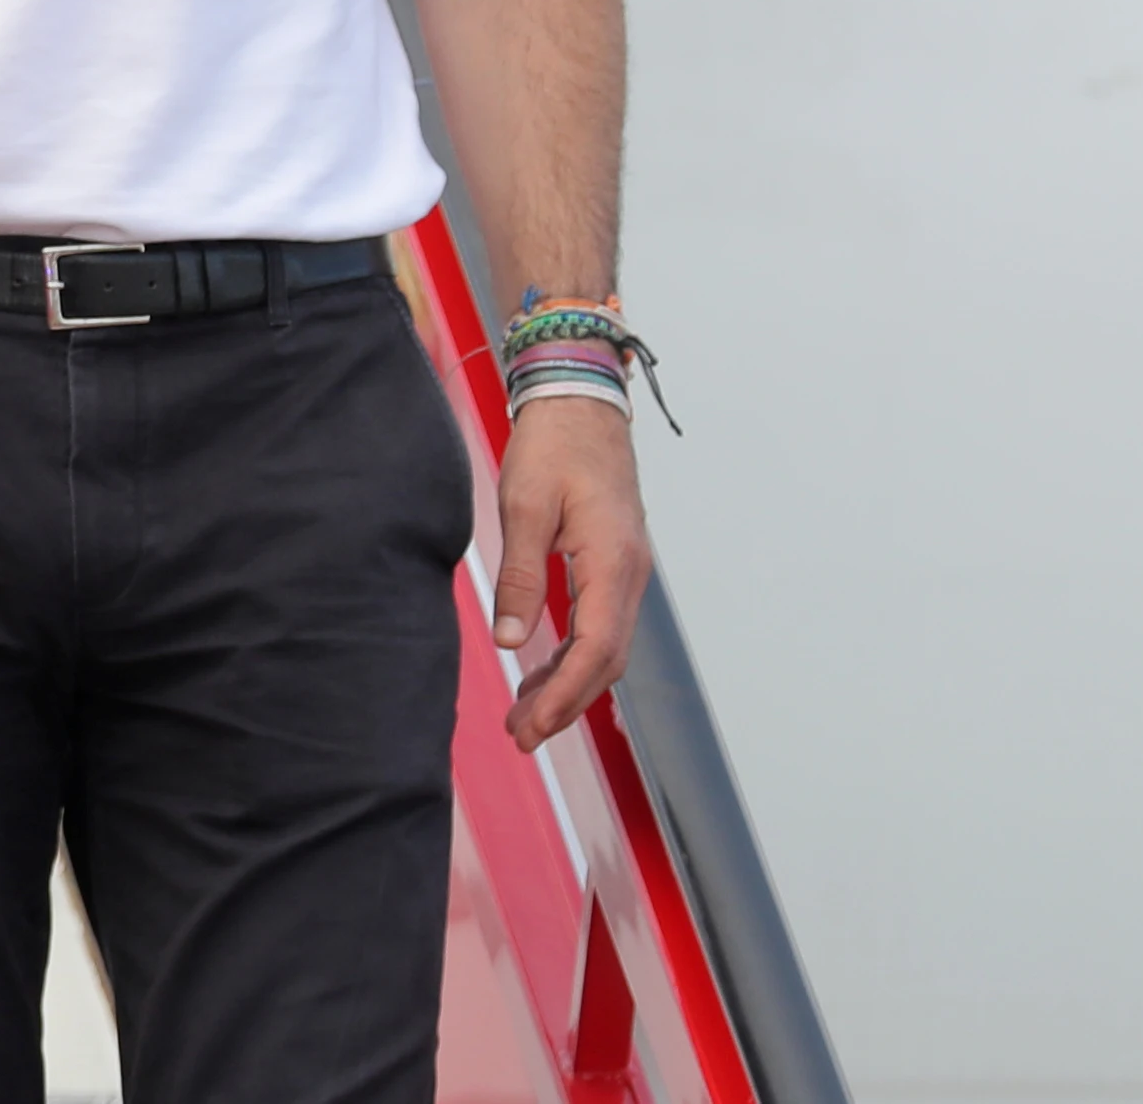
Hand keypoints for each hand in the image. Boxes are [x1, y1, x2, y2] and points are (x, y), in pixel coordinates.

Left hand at [492, 396, 652, 750]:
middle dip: (566, 704)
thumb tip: (512, 642)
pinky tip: (543, 672)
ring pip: (606, 647)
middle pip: (606, 661)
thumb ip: (521, 577)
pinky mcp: (615, 564)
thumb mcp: (523, 507)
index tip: (531, 726)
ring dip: (570, 685)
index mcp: (612, 563)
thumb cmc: (552, 448)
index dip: (564, 696)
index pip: (596, 650)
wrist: (581, 405)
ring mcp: (627, 571)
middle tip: (522, 737)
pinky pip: (601, 625)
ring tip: (526, 717)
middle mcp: (631, 575)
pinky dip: (575, 657)